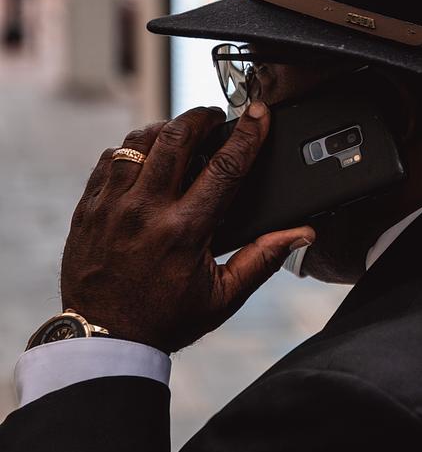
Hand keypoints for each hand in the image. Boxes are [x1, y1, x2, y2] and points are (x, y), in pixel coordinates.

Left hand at [60, 102, 314, 352]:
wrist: (102, 339)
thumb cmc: (164, 320)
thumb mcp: (223, 297)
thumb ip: (263, 259)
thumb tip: (302, 233)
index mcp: (184, 231)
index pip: (224, 166)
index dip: (247, 133)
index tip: (259, 112)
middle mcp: (145, 211)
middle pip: (176, 137)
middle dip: (201, 118)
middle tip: (214, 118)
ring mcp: (112, 205)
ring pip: (139, 141)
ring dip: (165, 130)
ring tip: (181, 134)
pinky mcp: (89, 206)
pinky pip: (110, 159)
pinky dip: (133, 150)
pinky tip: (147, 157)